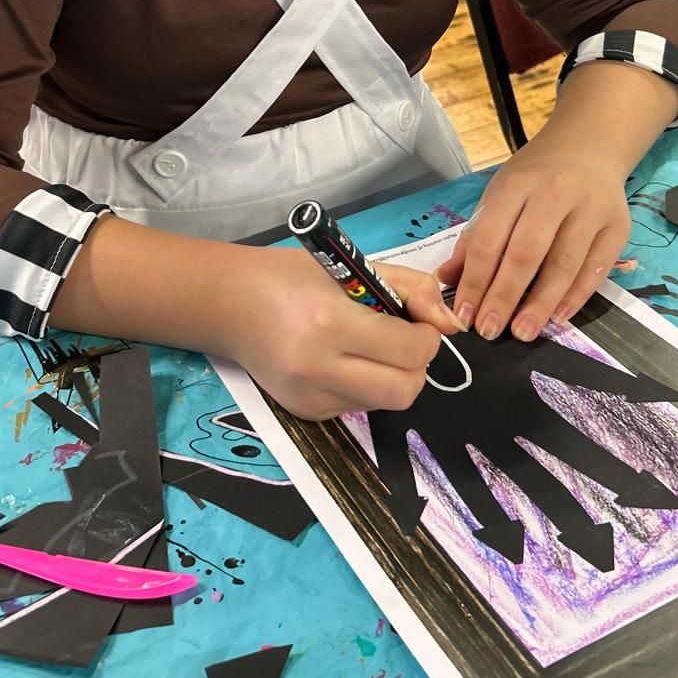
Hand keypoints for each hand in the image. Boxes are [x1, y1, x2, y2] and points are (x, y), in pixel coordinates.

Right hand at [223, 247, 458, 420]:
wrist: (227, 304)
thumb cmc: (290, 276)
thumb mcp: (353, 265)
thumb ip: (410, 289)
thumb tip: (450, 324)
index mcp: (331, 322)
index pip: (410, 350)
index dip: (428, 336)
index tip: (418, 321)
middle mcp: (319, 368)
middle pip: (405, 390)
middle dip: (418, 366)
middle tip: (404, 340)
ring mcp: (309, 397)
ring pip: (385, 404)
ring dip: (394, 377)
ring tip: (373, 347)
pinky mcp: (305, 413)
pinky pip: (358, 407)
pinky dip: (366, 385)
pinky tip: (344, 359)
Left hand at [436, 132, 630, 343]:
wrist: (590, 147)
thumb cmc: (536, 177)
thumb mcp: (499, 195)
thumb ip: (476, 236)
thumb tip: (447, 279)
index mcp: (517, 185)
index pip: (490, 239)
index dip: (475, 280)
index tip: (464, 314)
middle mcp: (555, 194)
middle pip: (527, 254)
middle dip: (505, 297)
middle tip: (490, 330)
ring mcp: (591, 209)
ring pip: (564, 265)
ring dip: (541, 304)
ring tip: (523, 331)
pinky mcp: (618, 227)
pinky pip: (596, 269)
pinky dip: (576, 297)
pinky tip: (557, 317)